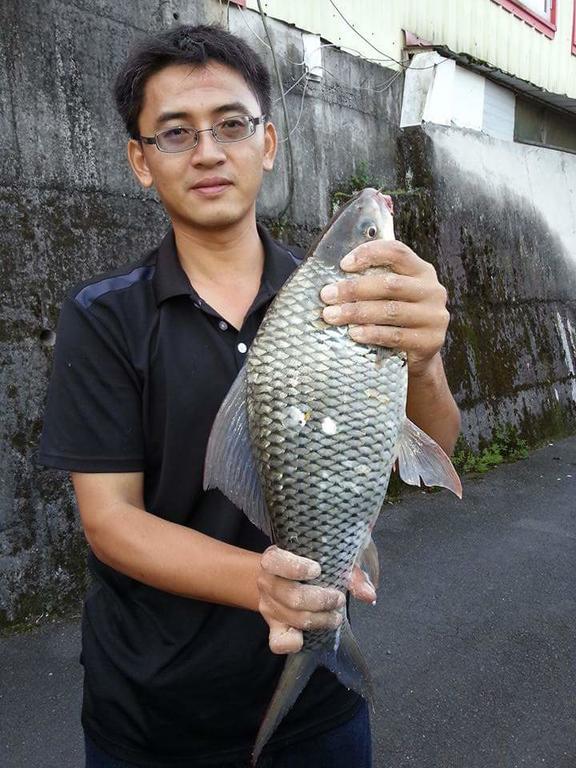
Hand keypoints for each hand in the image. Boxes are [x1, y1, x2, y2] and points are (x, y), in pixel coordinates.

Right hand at [257, 546, 377, 653]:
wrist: (280, 578)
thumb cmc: (309, 564)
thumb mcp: (329, 559)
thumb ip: (350, 573)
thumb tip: (368, 594)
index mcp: (274, 558)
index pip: (276, 562)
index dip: (296, 567)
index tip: (317, 570)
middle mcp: (266, 581)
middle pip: (292, 596)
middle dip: (321, 601)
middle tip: (339, 599)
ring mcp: (268, 605)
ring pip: (293, 618)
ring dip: (320, 620)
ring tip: (335, 617)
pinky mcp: (272, 626)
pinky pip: (278, 642)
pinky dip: (294, 643)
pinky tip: (306, 637)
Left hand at [320, 240, 448, 376]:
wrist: (417, 357)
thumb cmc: (397, 321)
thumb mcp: (392, 296)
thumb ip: (373, 282)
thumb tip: (333, 281)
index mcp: (421, 271)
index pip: (397, 252)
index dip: (369, 254)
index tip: (343, 265)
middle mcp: (432, 290)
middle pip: (390, 284)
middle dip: (354, 289)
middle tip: (327, 295)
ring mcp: (434, 317)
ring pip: (390, 310)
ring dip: (357, 312)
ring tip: (332, 316)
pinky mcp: (430, 341)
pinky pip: (395, 336)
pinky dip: (371, 334)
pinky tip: (353, 334)